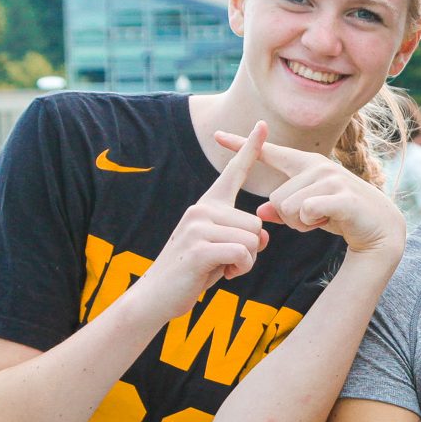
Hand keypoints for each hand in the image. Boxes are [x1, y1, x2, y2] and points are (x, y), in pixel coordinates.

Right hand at [139, 122, 269, 319]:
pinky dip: (240, 269)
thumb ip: (243, 237)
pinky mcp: (200, 246)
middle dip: (250, 249)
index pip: (234, 173)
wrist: (156, 296)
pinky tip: (219, 274)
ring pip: (253, 240)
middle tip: (223, 260)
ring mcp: (199, 225)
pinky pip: (244, 254)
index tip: (263, 124)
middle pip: (257, 223)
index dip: (251, 148)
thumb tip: (263, 235)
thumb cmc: (194, 272)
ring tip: (218, 267)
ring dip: (245, 262)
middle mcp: (202, 208)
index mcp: (208, 205)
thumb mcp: (223, 250)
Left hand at [213, 130, 406, 260]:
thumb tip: (261, 211)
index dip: (243, 145)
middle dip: (290, 218)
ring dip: (302, 224)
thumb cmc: (343, 217)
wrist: (381, 229)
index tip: (216, 135)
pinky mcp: (340, 196)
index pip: (271, 153)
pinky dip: (313, 224)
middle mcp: (317, 166)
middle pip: (275, 198)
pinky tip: (330, 222)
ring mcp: (330, 179)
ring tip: (323, 219)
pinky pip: (306, 212)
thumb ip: (285, 209)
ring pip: (288, 208)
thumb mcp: (310, 213)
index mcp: (307, 165)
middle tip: (315, 218)